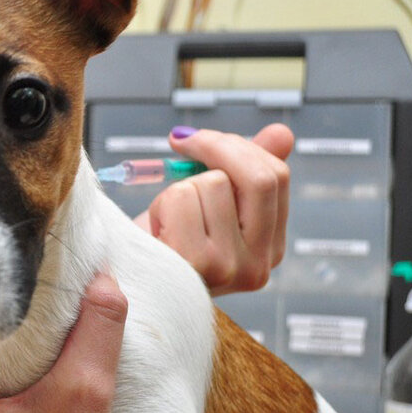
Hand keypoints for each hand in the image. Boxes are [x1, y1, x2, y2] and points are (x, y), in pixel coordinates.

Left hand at [139, 124, 292, 295]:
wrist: (129, 279)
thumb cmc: (165, 243)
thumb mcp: (207, 206)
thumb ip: (244, 172)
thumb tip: (282, 133)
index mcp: (269, 248)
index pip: (276, 177)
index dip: (236, 146)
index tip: (199, 139)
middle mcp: (259, 264)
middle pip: (258, 178)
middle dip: (215, 147)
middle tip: (181, 142)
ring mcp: (233, 267)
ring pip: (213, 183)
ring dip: (179, 188)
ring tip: (168, 219)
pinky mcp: (201, 264)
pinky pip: (184, 197)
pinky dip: (162, 203)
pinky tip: (158, 230)